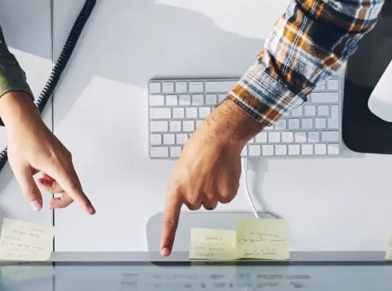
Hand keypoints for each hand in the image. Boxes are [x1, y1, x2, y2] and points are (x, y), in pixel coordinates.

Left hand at [0, 91, 94, 213]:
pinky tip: (42, 173)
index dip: (82, 201)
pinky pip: (64, 172)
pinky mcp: (62, 154)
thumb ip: (29, 190)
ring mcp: (64, 157)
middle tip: (48, 202)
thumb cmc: (22, 140)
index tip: (91, 210)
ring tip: (39, 180)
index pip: (72, 188)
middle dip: (60, 197)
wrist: (24, 122)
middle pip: (72, 187)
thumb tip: (37, 206)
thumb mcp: (20, 169)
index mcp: (56, 164)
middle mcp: (64, 160)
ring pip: (68, 180)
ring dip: (55, 186)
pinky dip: (55, 178)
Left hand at [159, 99, 263, 255]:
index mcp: (176, 188)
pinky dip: (226, 189)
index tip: (165, 251)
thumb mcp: (182, 170)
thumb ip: (184, 187)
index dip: (168, 237)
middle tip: (201, 175)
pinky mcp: (226, 195)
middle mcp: (191, 196)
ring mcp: (209, 197)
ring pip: (210, 202)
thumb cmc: (199, 149)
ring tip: (212, 173)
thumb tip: (189, 196)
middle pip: (195, 205)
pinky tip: (223, 175)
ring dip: (212, 191)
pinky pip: (224, 198)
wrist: (218, 139)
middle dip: (198, 193)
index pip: (170, 218)